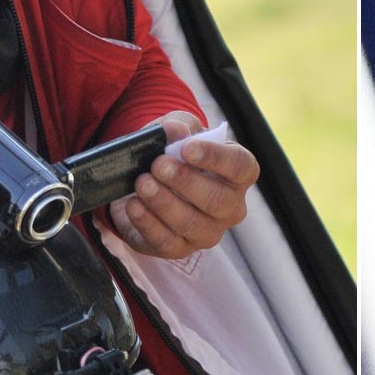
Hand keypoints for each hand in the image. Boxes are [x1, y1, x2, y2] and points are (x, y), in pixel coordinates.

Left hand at [108, 111, 257, 259]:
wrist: (147, 180)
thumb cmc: (172, 154)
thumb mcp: (175, 133)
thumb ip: (178, 126)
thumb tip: (176, 131)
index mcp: (237, 174)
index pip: (241, 167)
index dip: (216, 158)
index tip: (186, 149)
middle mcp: (230, 207)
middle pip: (217, 200)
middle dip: (185, 182)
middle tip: (158, 165)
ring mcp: (208, 232)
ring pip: (192, 224)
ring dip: (164, 202)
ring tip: (142, 184)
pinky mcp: (181, 248)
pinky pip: (167, 242)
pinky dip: (148, 223)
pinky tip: (134, 206)